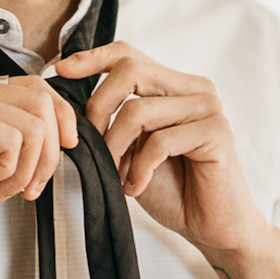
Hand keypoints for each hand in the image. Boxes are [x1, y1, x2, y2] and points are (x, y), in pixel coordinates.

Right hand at [0, 73, 78, 262]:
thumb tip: (67, 129)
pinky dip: (8, 172)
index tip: (66, 147)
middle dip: (48, 152)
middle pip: (41, 102)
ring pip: (33, 124)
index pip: (35, 87)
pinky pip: (14, 141)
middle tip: (27, 186)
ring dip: (26, 168)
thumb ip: (21, 135)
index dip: (60, 118)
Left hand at [49, 42, 268, 262]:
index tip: (61, 71)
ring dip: (115, 150)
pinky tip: (136, 186)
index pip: (128, 54)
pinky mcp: (217, 132)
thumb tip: (69, 100)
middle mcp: (195, 88)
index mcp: (173, 85)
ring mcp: (209, 107)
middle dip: (98, 109)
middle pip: (130, 71)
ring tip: (117, 175)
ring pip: (138, 110)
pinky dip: (139, 169)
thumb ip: (114, 119)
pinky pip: (160, 141)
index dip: (92, 58)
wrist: (209, 225)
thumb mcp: (132, 147)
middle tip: (93, 147)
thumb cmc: (170, 186)